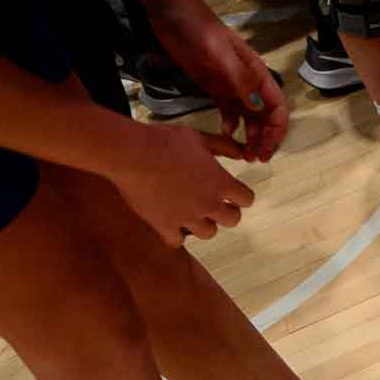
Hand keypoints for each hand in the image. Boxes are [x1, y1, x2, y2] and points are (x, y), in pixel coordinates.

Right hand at [111, 124, 255, 245]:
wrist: (133, 153)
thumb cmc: (166, 141)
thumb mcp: (199, 138)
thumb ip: (224, 147)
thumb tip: (242, 155)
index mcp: (221, 183)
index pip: (246, 199)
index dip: (240, 196)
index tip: (233, 193)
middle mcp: (209, 204)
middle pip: (232, 220)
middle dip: (226, 212)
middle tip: (216, 205)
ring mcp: (187, 217)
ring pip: (208, 233)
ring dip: (204, 225)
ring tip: (195, 215)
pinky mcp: (164, 225)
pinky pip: (176, 241)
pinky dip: (175, 236)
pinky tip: (171, 227)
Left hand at [150, 5, 287, 161]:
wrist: (172, 14)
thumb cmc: (198, 30)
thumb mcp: (220, 54)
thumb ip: (240, 80)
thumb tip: (259, 107)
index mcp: (257, 73)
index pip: (277, 106)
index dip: (276, 130)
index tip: (266, 149)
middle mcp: (248, 82)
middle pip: (266, 116)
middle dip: (264, 138)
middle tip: (255, 158)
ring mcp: (231, 85)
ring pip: (249, 117)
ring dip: (250, 136)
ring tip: (243, 154)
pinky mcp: (214, 87)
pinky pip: (229, 111)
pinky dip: (230, 125)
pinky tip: (224, 134)